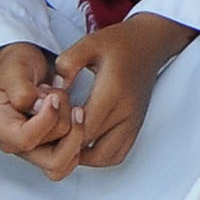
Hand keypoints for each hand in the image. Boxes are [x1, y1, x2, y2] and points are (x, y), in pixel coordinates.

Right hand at [0, 42, 75, 174]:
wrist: (27, 69)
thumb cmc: (18, 68)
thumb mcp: (15, 69)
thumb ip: (21, 88)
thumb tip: (34, 106)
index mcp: (0, 128)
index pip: (26, 140)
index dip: (47, 119)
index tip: (54, 96)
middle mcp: (15, 146)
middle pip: (52, 158)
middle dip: (65, 125)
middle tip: (62, 98)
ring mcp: (33, 152)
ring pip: (65, 162)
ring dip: (75, 132)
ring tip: (69, 106)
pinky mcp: (50, 150)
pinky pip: (72, 159)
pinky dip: (80, 138)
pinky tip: (76, 116)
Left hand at [51, 14, 194, 170]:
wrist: (150, 43)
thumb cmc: (120, 43)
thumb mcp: (89, 43)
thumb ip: (67, 63)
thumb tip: (54, 89)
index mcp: (113, 91)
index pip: (85, 128)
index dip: (63, 133)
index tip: (49, 123)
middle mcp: (126, 111)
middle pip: (93, 148)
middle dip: (69, 148)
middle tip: (51, 138)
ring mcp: (133, 122)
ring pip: (105, 157)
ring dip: (83, 156)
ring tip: (66, 141)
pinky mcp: (136, 127)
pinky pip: (117, 155)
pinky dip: (98, 156)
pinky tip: (83, 142)